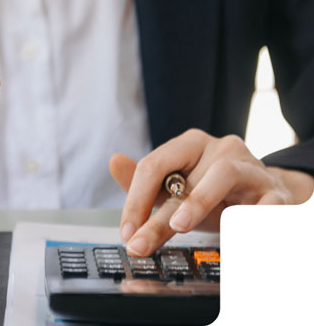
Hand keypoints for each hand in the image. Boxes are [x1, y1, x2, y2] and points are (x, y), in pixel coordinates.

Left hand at [109, 129, 313, 256]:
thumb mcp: (177, 190)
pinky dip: (248, 218)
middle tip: (139, 245)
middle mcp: (220, 147)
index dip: (135, 200)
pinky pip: (263, 203)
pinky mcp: (276, 191)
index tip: (126, 233)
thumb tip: (114, 161)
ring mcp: (250, 166)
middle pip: (183, 179)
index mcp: (190, 145)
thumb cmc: (216, 194)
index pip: (154, 165)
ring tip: (180, 227)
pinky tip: (234, 236)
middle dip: (157, 219)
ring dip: (199, 201)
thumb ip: (144, 182)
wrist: (266, 197)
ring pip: (222, 174)